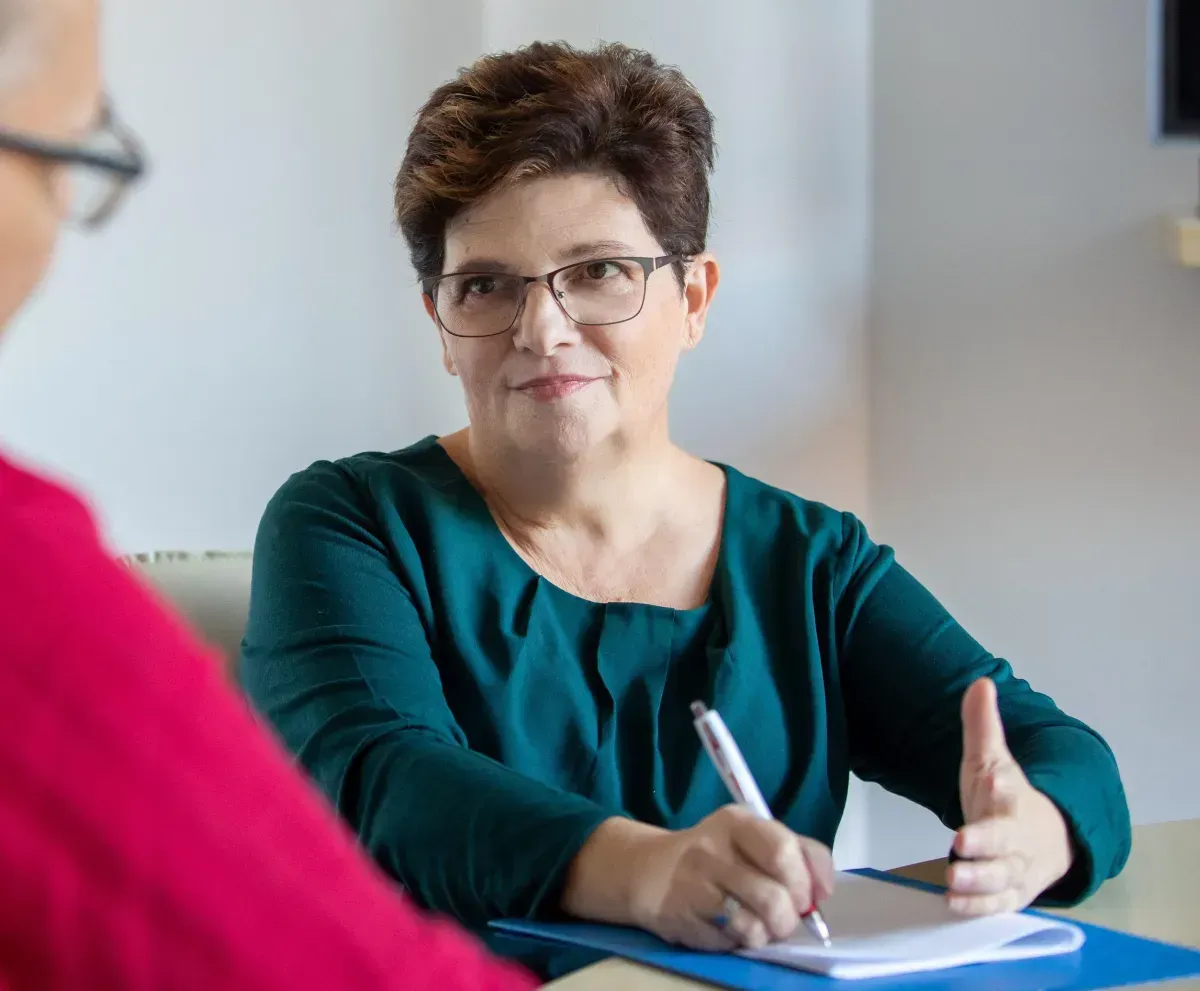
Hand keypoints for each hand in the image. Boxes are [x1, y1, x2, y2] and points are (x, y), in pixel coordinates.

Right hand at [565, 807, 833, 950]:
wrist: (650, 870)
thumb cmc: (715, 855)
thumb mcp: (751, 837)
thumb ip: (794, 852)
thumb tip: (823, 891)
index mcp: (737, 821)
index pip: (785, 849)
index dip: (808, 880)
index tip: (812, 896)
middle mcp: (713, 847)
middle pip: (775, 893)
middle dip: (791, 913)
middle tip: (786, 914)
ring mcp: (696, 883)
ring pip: (757, 924)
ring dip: (768, 932)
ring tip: (761, 924)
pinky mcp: (685, 916)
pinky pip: (733, 940)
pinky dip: (743, 940)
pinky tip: (733, 927)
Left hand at [949, 677, 1073, 914]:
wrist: (1048, 841)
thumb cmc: (1007, 798)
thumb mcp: (991, 760)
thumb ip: (982, 726)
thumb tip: (980, 682)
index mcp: (1014, 799)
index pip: (1010, 792)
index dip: (1002, 787)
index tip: (993, 780)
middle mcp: (1017, 836)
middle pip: (1005, 840)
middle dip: (986, 843)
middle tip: (962, 842)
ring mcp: (1015, 868)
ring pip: (1000, 877)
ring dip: (978, 879)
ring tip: (953, 879)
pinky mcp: (1009, 894)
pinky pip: (995, 904)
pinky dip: (977, 907)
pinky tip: (953, 903)